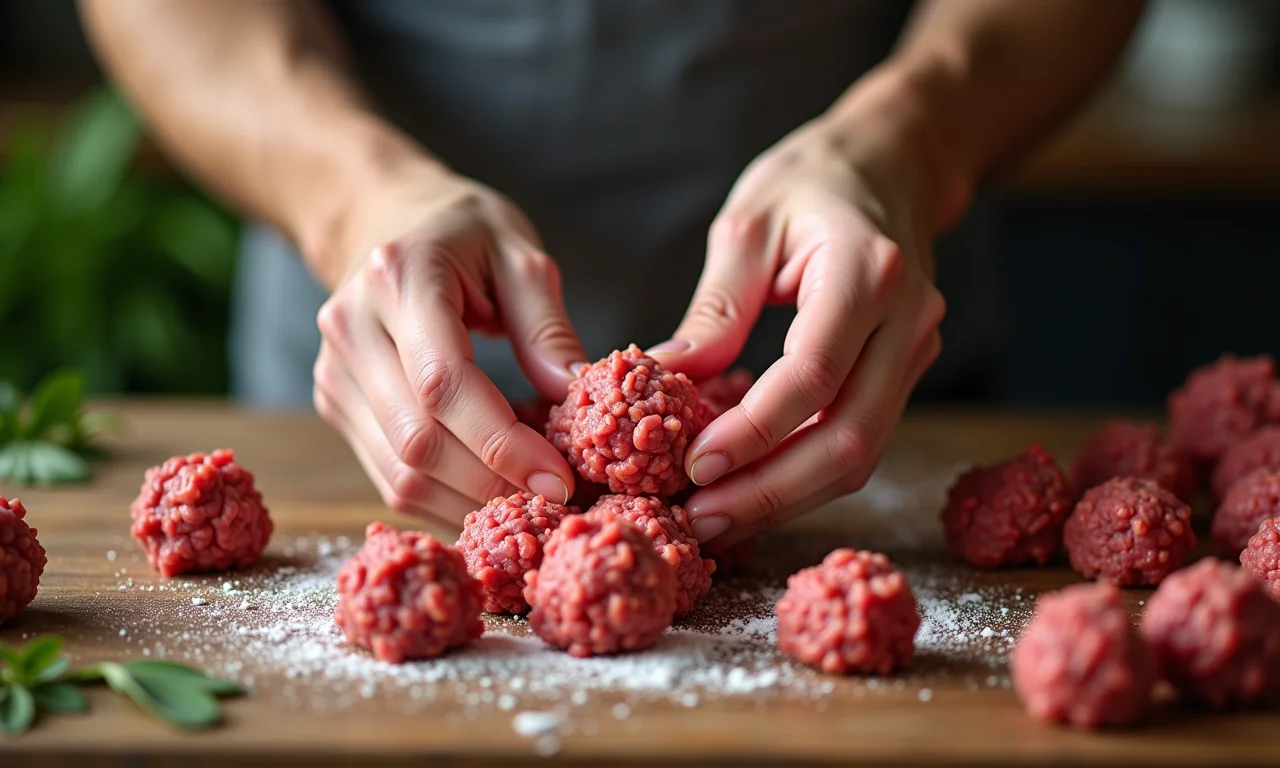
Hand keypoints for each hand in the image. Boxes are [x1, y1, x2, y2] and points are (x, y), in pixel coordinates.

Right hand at [312, 165, 584, 522]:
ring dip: (472, 501)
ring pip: (399, 472)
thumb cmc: (462, 233)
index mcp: (399, 278)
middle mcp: (352, 329)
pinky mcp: (336, 404)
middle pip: (418, 440)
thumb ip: (547, 326)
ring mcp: (335, 372)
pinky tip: (493, 489)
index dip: (502, 444)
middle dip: (494, 484)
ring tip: (530, 496)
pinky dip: (448, 497)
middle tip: (558, 500)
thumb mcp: (519, 254)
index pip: (444, 384)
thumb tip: (575, 398)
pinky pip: (390, 476)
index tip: (559, 479)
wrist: (381, 218)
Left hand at [651, 116, 946, 548]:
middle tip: (698, 518)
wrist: (888, 165)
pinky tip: (749, 491)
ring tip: (715, 518)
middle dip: (770, 490)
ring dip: (786, 497)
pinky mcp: (905, 374)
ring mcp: (918, 352)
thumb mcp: (747, 225)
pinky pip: (858, 440)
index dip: (755, 431)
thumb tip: (667, 382)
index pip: (813, 374)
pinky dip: (803, 475)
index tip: (694, 464)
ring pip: (861, 454)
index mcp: (867, 272)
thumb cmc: (809, 183)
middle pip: (849, 438)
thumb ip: (715, 308)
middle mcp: (908, 321)